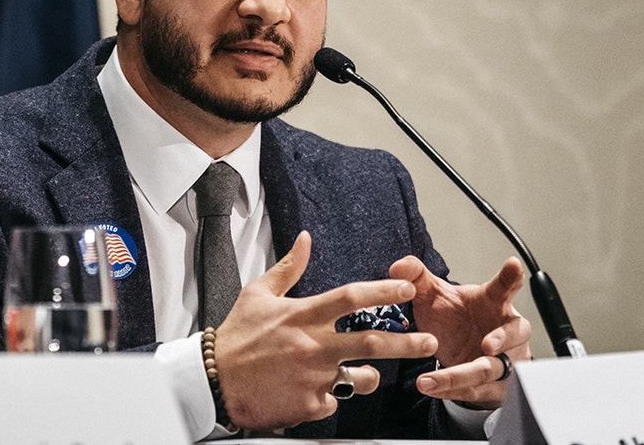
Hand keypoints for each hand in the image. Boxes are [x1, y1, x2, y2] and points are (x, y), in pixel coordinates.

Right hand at [214, 231, 438, 429]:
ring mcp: (312, 377)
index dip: (383, 292)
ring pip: (363, 379)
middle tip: (429, 342)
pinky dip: (330, 397)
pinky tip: (313, 391)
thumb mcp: (257, 294)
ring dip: (370, 377)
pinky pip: (335, 402)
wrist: (213, 380)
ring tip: (363, 374)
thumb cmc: (236, 337)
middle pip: (372, 343)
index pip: (351, 298)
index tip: (407, 290)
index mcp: (302, 315)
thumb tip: (305, 239)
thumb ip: (288, 268)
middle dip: (407, 343)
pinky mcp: (308, 404)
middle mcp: (312, 346)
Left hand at [388, 255, 532, 407]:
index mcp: (493, 303)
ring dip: (462, 375)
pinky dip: (452, 390)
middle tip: (487, 345)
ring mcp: (504, 360)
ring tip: (432, 378)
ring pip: (491, 369)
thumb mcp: (434, 296)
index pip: (504, 287)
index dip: (511, 277)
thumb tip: (398, 266)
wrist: (458, 352)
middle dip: (502, 339)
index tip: (513, 265)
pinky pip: (476, 391)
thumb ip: (417, 277)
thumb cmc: (455, 318)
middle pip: (514, 333)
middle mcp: (505, 331)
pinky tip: (431, 388)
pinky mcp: (495, 386)